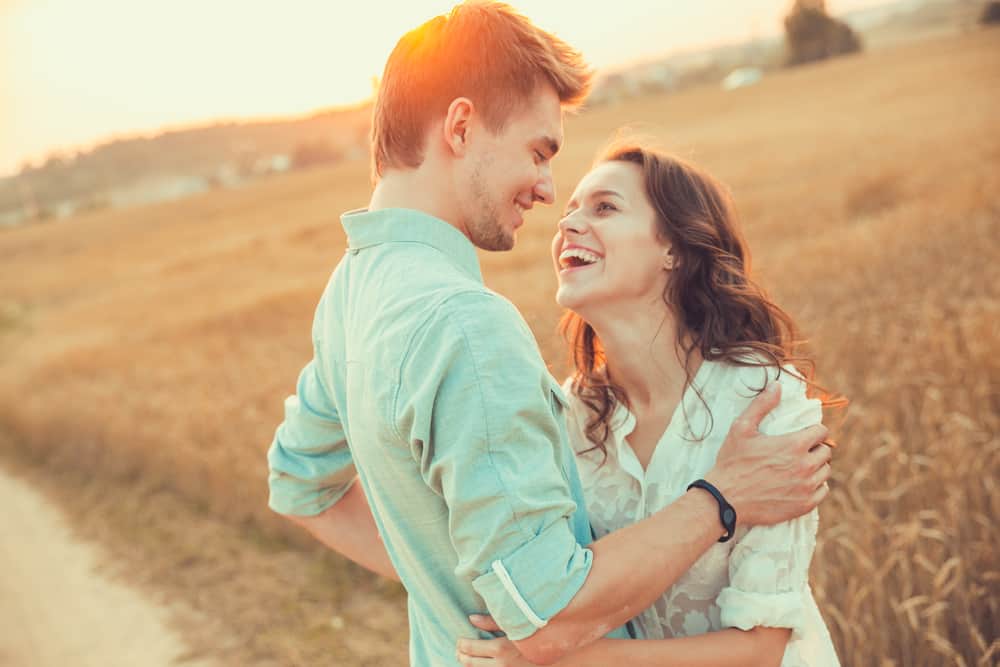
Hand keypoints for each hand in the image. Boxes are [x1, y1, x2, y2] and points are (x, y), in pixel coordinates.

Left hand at [457, 615, 538, 666]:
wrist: (554, 654)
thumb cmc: (535, 634)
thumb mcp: (515, 625)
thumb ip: (492, 621)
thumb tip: (471, 618)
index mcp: (500, 648)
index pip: (470, 648)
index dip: (461, 643)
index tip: (460, 638)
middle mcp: (500, 665)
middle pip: (469, 662)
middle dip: (460, 655)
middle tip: (459, 648)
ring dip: (468, 664)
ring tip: (465, 656)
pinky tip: (480, 663)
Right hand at [705, 382, 831, 525]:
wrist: (725, 499)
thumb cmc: (732, 462)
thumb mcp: (741, 428)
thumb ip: (761, 405)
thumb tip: (777, 385)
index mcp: (794, 445)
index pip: (822, 432)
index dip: (813, 431)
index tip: (804, 434)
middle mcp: (805, 466)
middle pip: (826, 452)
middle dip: (815, 449)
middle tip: (800, 451)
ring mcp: (806, 487)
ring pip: (825, 472)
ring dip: (816, 467)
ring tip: (800, 467)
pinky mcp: (803, 505)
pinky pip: (822, 492)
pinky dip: (816, 487)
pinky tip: (801, 484)